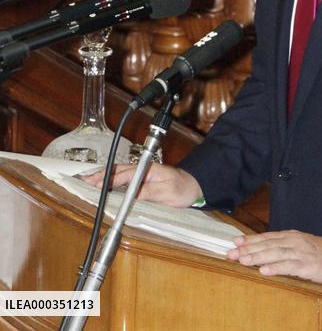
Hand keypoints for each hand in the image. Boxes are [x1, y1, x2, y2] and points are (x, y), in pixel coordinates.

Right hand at [81, 162, 201, 205]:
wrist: (194, 186)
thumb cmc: (182, 189)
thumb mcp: (167, 193)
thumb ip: (149, 192)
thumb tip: (131, 194)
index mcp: (148, 170)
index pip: (123, 174)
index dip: (107, 179)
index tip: (94, 183)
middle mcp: (143, 170)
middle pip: (117, 171)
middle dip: (100, 175)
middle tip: (83, 181)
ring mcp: (143, 175)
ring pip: (119, 175)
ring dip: (104, 178)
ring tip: (88, 183)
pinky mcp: (143, 181)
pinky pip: (124, 180)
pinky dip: (112, 182)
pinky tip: (105, 187)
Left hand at [228, 230, 321, 283]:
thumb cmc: (318, 252)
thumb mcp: (299, 244)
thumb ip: (282, 246)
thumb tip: (262, 249)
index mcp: (290, 236)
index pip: (266, 237)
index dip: (250, 240)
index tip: (235, 242)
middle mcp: (293, 241)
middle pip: (267, 244)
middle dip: (248, 249)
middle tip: (232, 253)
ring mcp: (299, 252)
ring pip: (275, 253)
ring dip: (258, 257)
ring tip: (243, 261)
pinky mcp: (306, 265)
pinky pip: (289, 266)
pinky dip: (276, 267)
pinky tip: (265, 270)